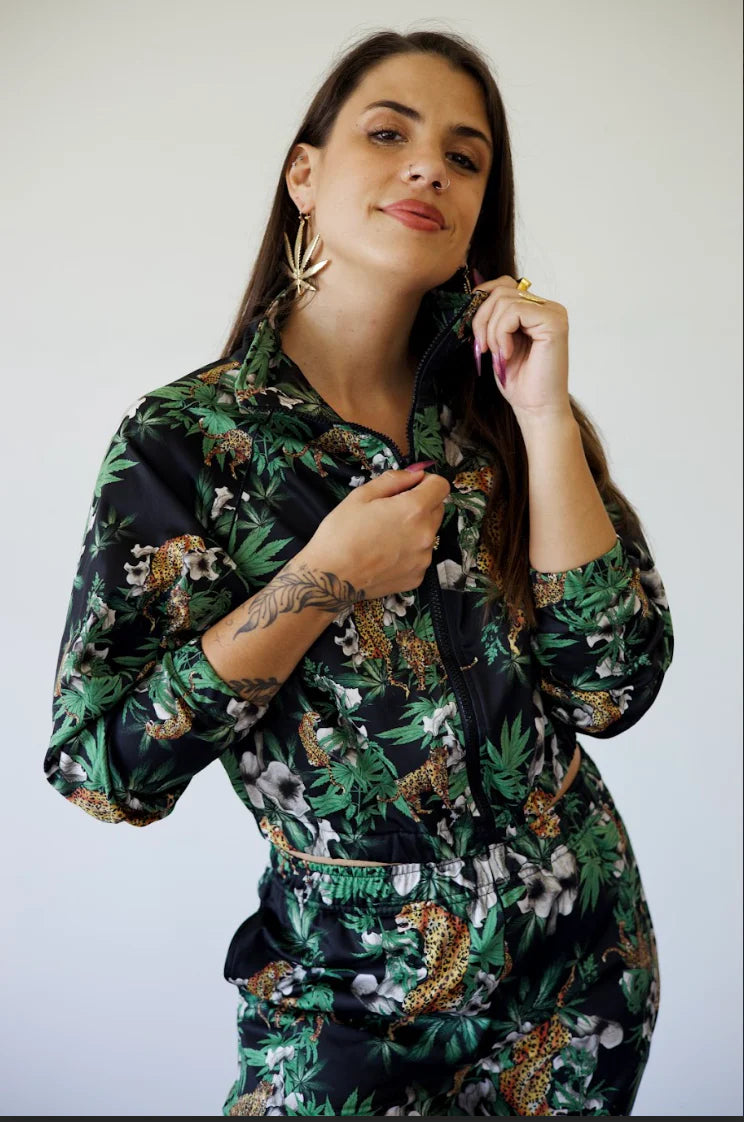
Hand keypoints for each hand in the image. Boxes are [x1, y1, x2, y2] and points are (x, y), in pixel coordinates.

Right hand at [305, 467, 449, 600]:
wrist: (330, 578)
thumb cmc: (340, 534)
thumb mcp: (361, 496)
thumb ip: (394, 480)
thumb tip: (415, 473)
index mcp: (414, 509)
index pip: (440, 486)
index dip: (426, 482)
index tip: (411, 487)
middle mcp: (426, 534)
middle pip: (437, 509)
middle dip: (420, 505)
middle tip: (392, 511)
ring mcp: (423, 559)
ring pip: (429, 534)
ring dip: (415, 529)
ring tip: (385, 536)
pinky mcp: (417, 577)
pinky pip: (420, 556)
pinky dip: (409, 552)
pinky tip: (385, 555)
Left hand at [470, 273, 571, 422]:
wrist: (536, 409)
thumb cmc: (519, 382)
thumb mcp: (497, 342)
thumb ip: (491, 317)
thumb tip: (471, 294)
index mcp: (535, 309)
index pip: (502, 286)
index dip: (481, 304)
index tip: (475, 334)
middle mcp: (547, 307)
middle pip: (501, 289)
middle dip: (481, 318)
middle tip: (482, 348)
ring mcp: (553, 312)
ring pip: (504, 299)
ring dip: (491, 330)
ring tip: (499, 354)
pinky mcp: (553, 321)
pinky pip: (514, 311)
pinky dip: (502, 333)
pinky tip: (507, 353)